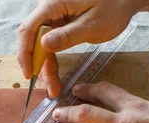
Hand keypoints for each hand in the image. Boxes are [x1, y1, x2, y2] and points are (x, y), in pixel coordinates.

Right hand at [17, 0, 138, 97]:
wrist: (123, 1)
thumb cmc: (112, 7)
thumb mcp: (92, 25)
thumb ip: (67, 36)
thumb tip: (43, 45)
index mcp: (53, 3)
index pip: (29, 29)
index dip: (26, 53)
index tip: (30, 74)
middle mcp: (48, 9)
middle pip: (32, 39)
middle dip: (38, 66)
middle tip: (49, 88)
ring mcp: (53, 17)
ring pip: (39, 45)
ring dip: (45, 67)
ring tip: (53, 88)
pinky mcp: (58, 25)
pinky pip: (48, 44)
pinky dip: (50, 60)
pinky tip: (53, 75)